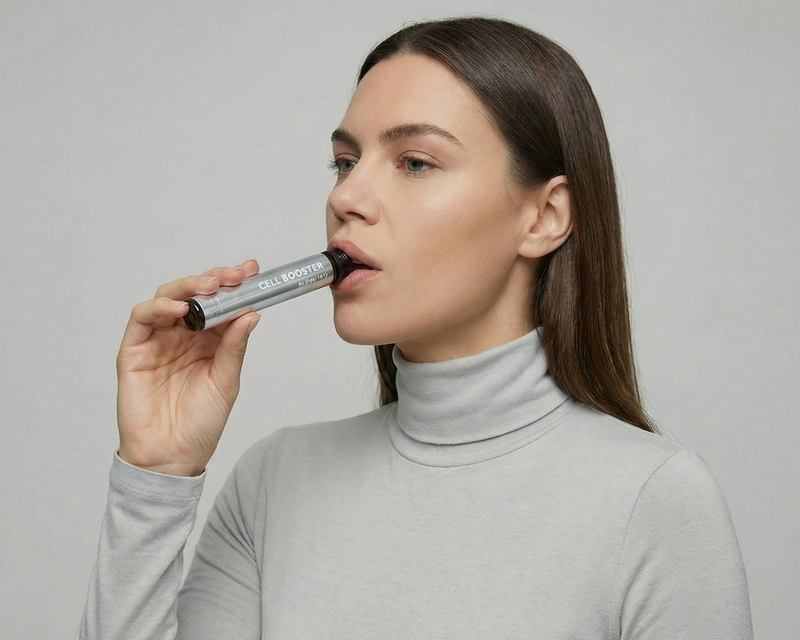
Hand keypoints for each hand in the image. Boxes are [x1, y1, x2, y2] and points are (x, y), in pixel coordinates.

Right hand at [115, 260, 260, 475]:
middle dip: (215, 280)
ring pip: (168, 298)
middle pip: (195, 295)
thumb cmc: (201, 423)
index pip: (221, 304)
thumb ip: (234, 347)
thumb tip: (251, 314)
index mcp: (208, 340)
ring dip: (189, 287)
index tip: (252, 270)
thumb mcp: (226, 381)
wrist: (173, 457)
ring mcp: (157, 340)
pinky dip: (158, 307)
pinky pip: (142, 319)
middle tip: (235, 275)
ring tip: (210, 287)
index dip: (235, 285)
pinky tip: (178, 306)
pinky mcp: (133, 351)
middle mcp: (183, 335)